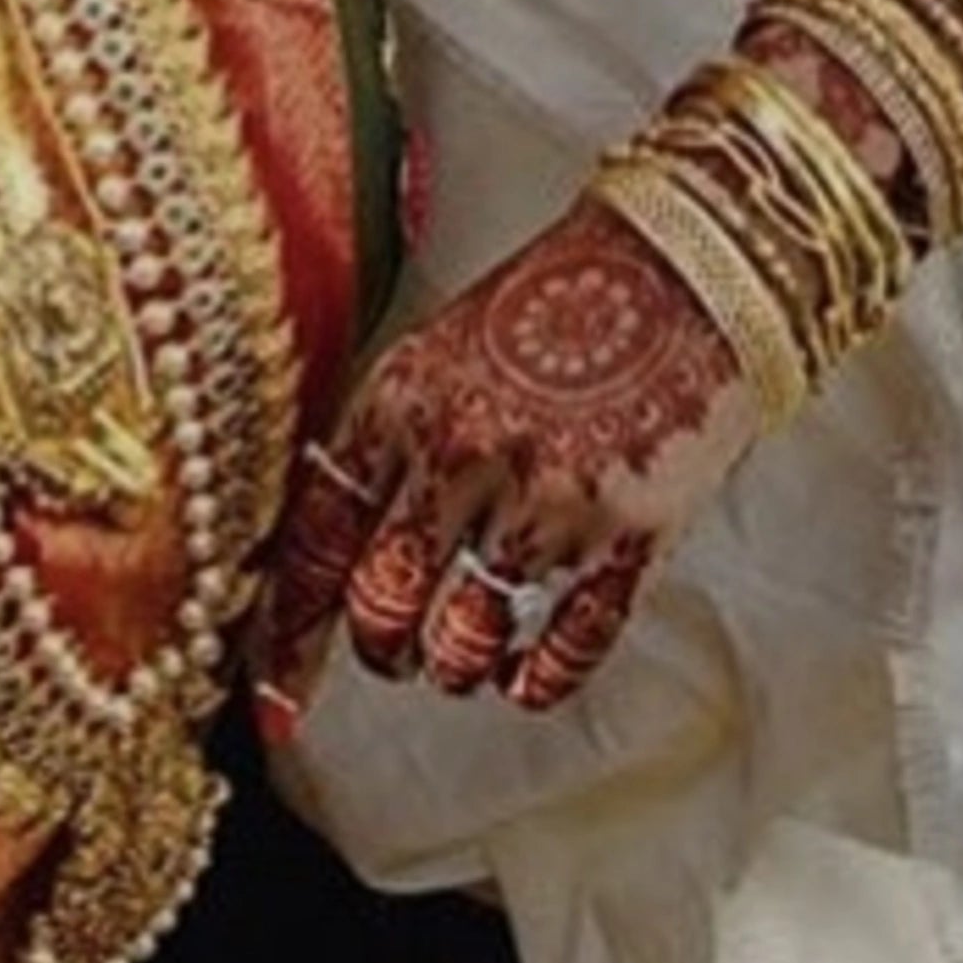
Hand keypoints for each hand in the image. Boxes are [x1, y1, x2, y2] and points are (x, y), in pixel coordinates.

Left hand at [267, 202, 760, 714]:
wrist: (681, 268)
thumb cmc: (554, 306)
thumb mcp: (437, 354)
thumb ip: (385, 444)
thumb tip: (335, 546)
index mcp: (399, 408)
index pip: (318, 543)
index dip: (291, 630)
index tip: (281, 693)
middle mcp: (461, 458)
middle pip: (382, 606)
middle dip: (382, 647)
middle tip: (394, 651)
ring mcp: (547, 501)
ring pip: (463, 640)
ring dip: (452, 666)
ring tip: (459, 659)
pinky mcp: (629, 533)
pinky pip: (567, 646)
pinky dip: (536, 679)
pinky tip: (525, 677)